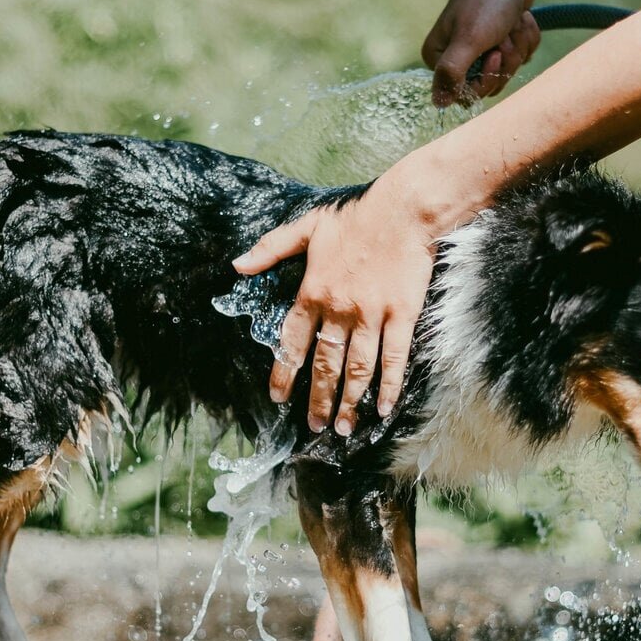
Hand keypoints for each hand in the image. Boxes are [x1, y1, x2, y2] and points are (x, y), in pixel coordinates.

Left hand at [232, 162, 449, 435]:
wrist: (403, 212)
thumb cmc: (356, 217)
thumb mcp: (306, 226)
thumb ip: (271, 248)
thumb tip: (237, 265)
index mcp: (313, 292)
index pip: (292, 342)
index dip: (284, 373)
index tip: (279, 398)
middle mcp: (339, 310)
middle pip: (325, 364)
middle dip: (319, 400)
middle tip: (315, 426)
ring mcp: (371, 316)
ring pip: (357, 368)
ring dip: (349, 401)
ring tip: (345, 429)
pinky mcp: (401, 316)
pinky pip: (393, 358)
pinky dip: (389, 385)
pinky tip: (384, 408)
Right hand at [422, 0, 539, 107]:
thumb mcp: (469, 40)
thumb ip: (451, 74)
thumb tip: (437, 104)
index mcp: (437, 56)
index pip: (464, 95)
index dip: (485, 80)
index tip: (494, 56)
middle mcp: (455, 53)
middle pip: (488, 85)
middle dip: (505, 60)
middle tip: (503, 35)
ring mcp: (479, 45)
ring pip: (507, 70)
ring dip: (517, 45)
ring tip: (511, 21)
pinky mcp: (501, 37)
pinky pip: (520, 55)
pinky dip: (526, 37)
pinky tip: (521, 16)